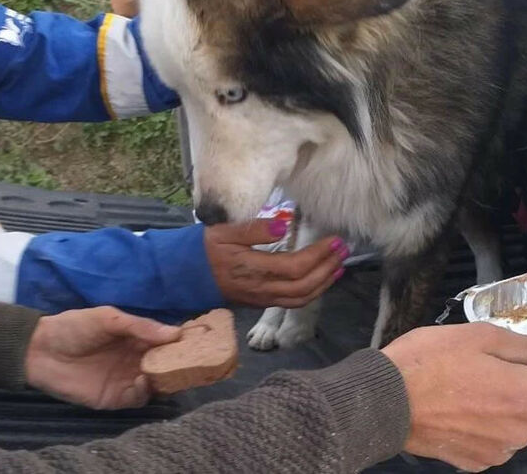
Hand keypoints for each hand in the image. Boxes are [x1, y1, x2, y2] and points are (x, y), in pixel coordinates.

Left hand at [25, 307, 180, 409]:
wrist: (39, 350)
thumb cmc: (75, 327)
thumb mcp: (109, 318)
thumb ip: (140, 326)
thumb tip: (175, 333)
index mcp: (137, 337)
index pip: (166, 342)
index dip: (181, 342)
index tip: (198, 341)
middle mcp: (136, 359)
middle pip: (165, 364)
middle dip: (178, 363)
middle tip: (191, 361)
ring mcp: (126, 379)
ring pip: (156, 383)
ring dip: (164, 379)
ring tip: (169, 372)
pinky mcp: (114, 398)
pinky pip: (137, 398)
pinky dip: (145, 392)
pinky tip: (145, 381)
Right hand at [205, 219, 348, 307]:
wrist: (183, 276)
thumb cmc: (203, 249)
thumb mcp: (223, 230)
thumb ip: (253, 228)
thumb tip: (282, 225)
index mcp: (253, 269)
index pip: (295, 267)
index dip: (318, 256)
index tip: (334, 240)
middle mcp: (261, 288)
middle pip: (304, 286)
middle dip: (328, 268)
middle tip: (344, 250)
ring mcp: (261, 298)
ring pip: (300, 298)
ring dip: (324, 282)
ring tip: (339, 265)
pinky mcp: (261, 302)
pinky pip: (292, 302)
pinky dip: (312, 292)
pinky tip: (320, 279)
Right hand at [382, 323, 526, 471]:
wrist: (384, 401)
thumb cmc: (431, 360)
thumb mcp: (482, 336)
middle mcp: (522, 432)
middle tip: (517, 362)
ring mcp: (499, 451)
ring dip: (520, 403)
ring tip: (483, 379)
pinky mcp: (477, 460)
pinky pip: (501, 439)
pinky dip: (495, 421)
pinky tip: (467, 402)